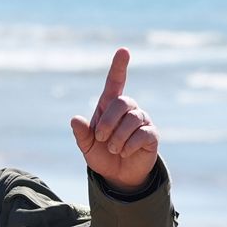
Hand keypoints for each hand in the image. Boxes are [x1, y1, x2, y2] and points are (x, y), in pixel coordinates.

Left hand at [70, 48, 159, 192]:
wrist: (118, 175)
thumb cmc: (101, 155)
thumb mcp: (87, 146)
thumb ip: (82, 134)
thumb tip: (74, 119)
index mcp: (110, 107)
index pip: (116, 82)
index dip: (119, 67)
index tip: (123, 51)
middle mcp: (128, 110)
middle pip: (122, 102)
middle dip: (108, 122)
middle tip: (101, 139)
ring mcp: (142, 121)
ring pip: (132, 120)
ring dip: (117, 138)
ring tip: (113, 149)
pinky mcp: (152, 135)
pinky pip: (142, 134)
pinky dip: (129, 145)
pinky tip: (125, 152)